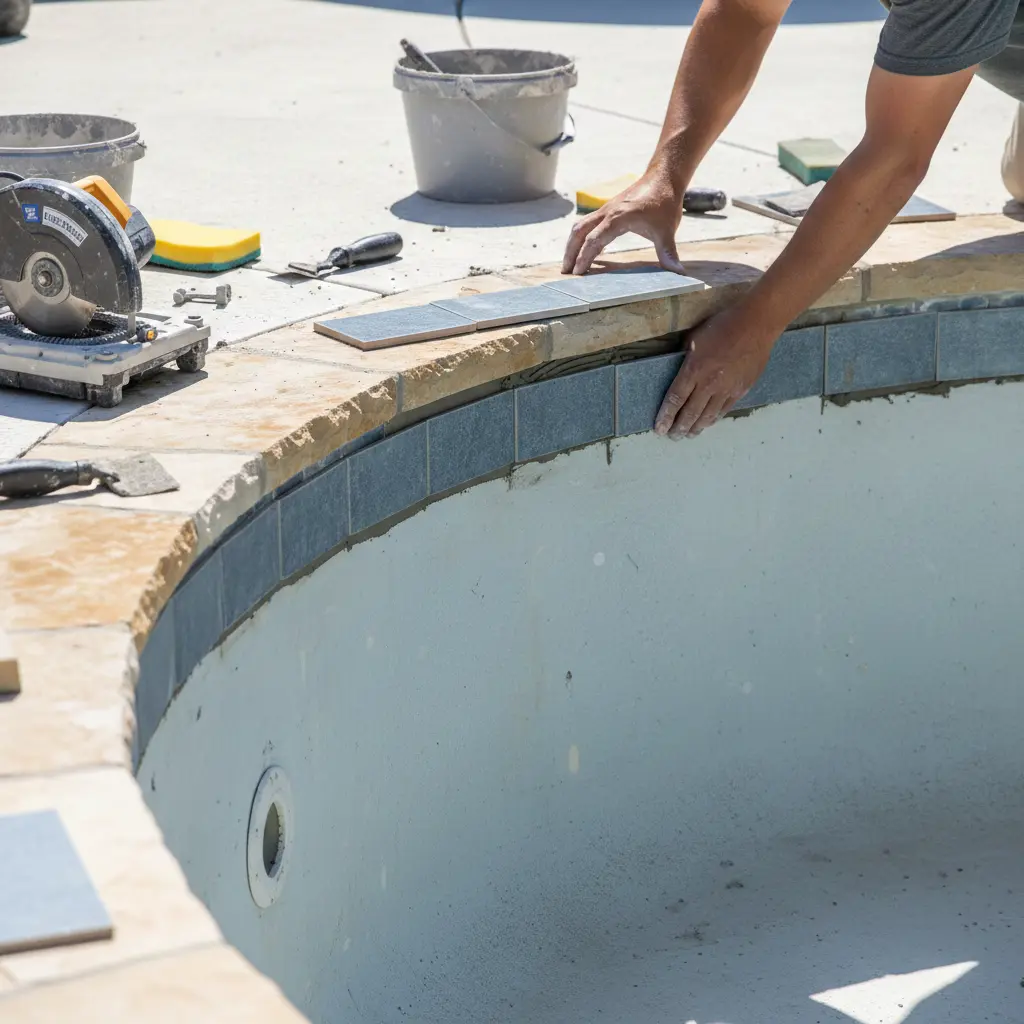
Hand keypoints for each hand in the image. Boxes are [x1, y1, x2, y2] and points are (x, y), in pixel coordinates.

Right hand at [562, 172, 686, 275]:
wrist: (664, 176)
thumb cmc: (665, 202)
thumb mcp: (667, 230)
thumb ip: (668, 252)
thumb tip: (678, 272)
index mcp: (618, 218)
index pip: (594, 240)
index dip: (584, 257)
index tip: (578, 273)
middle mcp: (607, 212)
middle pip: (578, 232)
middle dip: (570, 252)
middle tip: (566, 272)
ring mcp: (606, 209)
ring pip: (580, 227)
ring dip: (572, 244)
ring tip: (570, 264)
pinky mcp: (608, 209)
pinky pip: (588, 224)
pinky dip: (582, 238)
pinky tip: (587, 251)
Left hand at [655, 307, 775, 437]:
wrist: (756, 324)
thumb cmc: (724, 325)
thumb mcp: (695, 338)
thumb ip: (684, 358)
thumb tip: (679, 370)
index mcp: (694, 369)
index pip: (675, 399)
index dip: (666, 416)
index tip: (659, 428)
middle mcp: (709, 383)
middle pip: (690, 413)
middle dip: (679, 427)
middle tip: (672, 436)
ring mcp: (727, 388)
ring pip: (708, 415)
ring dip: (696, 427)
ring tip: (688, 435)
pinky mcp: (741, 389)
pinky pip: (724, 410)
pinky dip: (713, 419)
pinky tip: (708, 423)